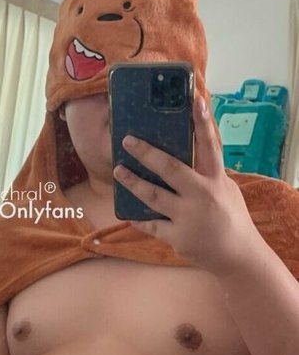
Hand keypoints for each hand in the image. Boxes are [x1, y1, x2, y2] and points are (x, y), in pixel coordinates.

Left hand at [113, 96, 263, 277]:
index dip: (202, 122)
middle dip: (147, 153)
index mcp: (215, 180)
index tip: (194, 99)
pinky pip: (152, 225)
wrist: (237, 255)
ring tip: (118, 170)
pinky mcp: (177, 237)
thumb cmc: (232, 218)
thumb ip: (208, 174)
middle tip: (127, 140)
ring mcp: (187, 217)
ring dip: (133, 182)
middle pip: (171, 169)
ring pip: (154, 196)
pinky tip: (128, 212)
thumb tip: (190, 153)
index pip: (209, 146)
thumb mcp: (226, 190)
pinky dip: (139, 218)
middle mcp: (201, 196)